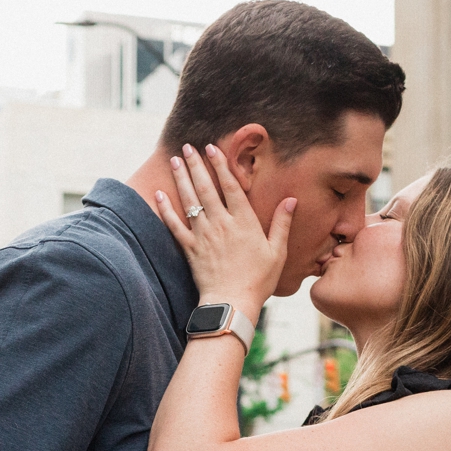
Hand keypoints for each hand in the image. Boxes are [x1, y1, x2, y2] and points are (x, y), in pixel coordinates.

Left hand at [152, 143, 295, 327]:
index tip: (212, 148)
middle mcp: (222, 224)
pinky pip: (175, 225)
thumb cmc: (259, 280)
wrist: (232, 303)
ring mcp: (204, 236)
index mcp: (244, 222)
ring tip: (174, 160)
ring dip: (181, 179)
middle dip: (196, 165)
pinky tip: (159, 194)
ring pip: (190, 201)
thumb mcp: (277, 252)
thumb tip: (291, 200)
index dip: (220, 165)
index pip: (230, 186)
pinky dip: (166, 209)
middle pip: (206, 188)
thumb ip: (282, 224)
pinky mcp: (190, 249)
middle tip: (187, 147)